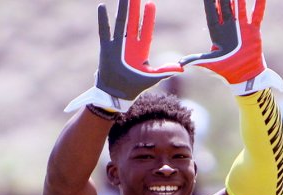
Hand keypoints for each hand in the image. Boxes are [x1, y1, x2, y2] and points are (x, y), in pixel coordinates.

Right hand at [65, 0, 182, 112]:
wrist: (116, 96)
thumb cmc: (133, 88)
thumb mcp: (151, 79)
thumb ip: (165, 72)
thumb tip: (181, 68)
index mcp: (141, 51)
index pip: (145, 31)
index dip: (148, 18)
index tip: (150, 4)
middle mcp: (129, 46)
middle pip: (133, 22)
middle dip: (135, 8)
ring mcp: (117, 46)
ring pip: (120, 23)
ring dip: (121, 9)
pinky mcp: (106, 49)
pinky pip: (104, 31)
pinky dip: (103, 20)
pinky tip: (101, 6)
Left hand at [181, 0, 282, 94]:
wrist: (245, 77)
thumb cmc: (227, 71)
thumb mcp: (209, 64)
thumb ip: (196, 60)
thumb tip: (180, 63)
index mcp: (217, 34)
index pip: (212, 14)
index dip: (210, 3)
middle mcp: (229, 29)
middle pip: (224, 8)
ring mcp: (242, 29)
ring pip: (239, 8)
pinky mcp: (254, 32)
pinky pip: (257, 15)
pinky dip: (259, 5)